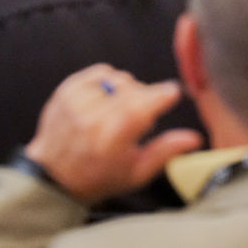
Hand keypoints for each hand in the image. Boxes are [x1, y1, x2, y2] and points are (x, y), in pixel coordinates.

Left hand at [24, 64, 203, 204]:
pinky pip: (99, 71)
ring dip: (126, 90)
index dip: (161, 95)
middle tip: (140, 118)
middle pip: (133, 89)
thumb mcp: (136, 173)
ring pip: (118, 78)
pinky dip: (108, 80)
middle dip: (145, 98)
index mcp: (111, 139)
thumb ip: (165, 152)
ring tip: (120, 111)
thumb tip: (193, 138)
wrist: (54, 175)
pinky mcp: (66, 90)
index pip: (141, 106)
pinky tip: (107, 98)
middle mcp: (91, 117)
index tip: (172, 93)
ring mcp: (76, 101)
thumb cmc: (97, 177)